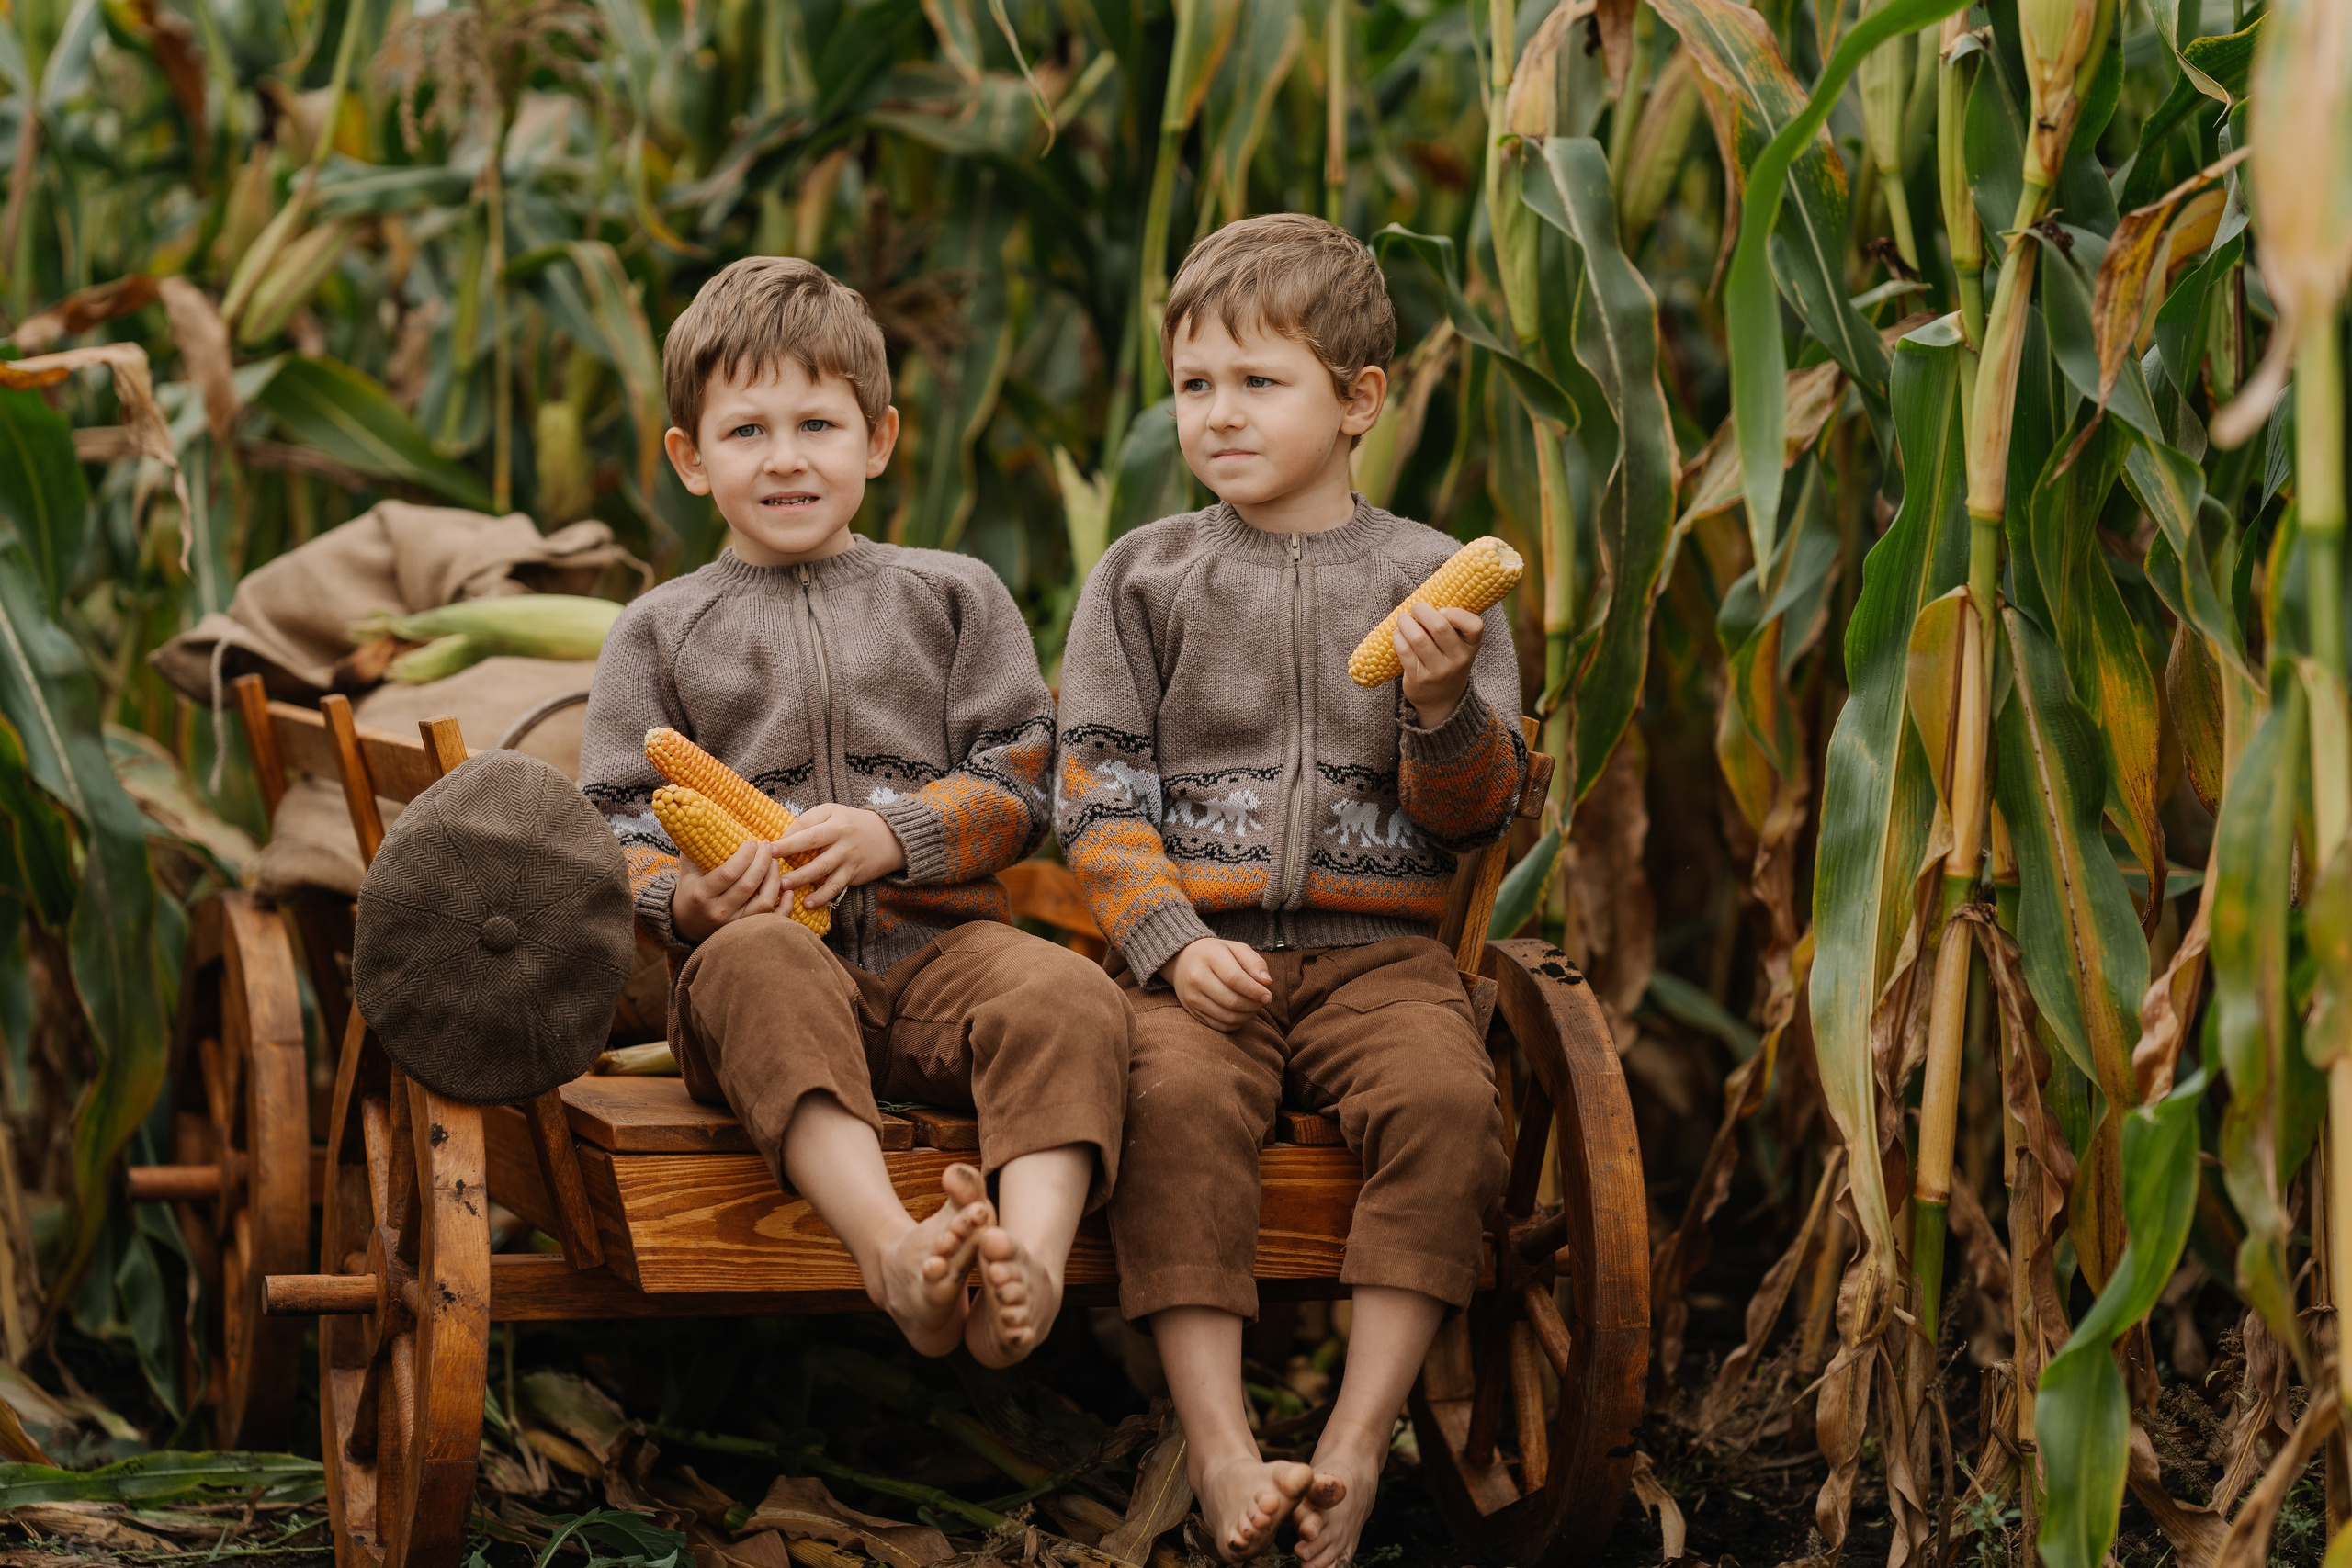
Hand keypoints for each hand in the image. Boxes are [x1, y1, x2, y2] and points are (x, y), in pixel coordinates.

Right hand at [671, 836, 784, 942]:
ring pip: (763, 902)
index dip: (745, 857)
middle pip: (748, 885)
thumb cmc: (690, 889)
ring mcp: (734, 924)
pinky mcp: (747, 930)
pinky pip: (772, 918)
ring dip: (774, 880)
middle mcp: (718, 911)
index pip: (728, 873)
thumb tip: (701, 816)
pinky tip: (788, 889)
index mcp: (701, 894)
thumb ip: (695, 846)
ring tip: (776, 863)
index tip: (753, 843)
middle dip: (763, 862)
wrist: (686, 924)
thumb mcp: (687, 868)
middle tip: (769, 847)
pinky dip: (784, 905)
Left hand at [777, 804, 907, 909]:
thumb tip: (781, 838)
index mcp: (833, 821)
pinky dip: (822, 896)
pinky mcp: (853, 874)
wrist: (889, 837)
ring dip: (802, 878)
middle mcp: (841, 838)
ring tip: (783, 886)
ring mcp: (847, 857)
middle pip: (813, 845)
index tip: (767, 847)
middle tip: (770, 866)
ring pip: (823, 869)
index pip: (806, 828)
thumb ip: (808, 822)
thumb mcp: (832, 812)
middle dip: (790, 854)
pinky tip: (808, 903)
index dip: (787, 838)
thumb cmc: (852, 823)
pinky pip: (835, 887)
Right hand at [1165, 937, 1273, 1030]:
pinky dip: (1236, 1023)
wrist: (1183, 961)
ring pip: (1227, 1016)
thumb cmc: (1216, 954)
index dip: (1255, 991)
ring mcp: (1192, 997)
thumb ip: (1255, 962)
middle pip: (1231, 1001)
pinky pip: (1219, 1025)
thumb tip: (1267, 982)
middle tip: (1262, 1001)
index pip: (1235, 979)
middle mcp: (1197, 977)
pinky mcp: (1192, 1011)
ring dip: (1247, 1015)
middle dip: (1253, 1005)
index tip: (1268, 996)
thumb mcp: (1236, 949)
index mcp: (1209, 956)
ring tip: (1254, 1007)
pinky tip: (1241, 1013)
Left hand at [1393, 601, 1483, 728]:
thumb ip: (1453, 624)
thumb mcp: (1461, 645)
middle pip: (1440, 627)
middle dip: (1422, 611)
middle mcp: (1459, 659)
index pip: (1474, 625)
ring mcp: (1439, 671)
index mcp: (1472, 646)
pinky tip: (1398, 633)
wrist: (1442, 699)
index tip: (1442, 610)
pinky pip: (1405, 652)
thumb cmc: (1449, 660)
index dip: (1456, 614)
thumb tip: (1428, 593)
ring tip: (1403, 619)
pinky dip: (1398, 637)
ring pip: (1418, 639)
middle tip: (1416, 607)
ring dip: (1406, 623)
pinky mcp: (1419, 679)